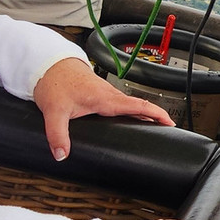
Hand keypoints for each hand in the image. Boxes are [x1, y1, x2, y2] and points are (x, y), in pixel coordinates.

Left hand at [32, 58, 173, 161]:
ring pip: (132, 104)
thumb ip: (58, 135)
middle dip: (156, 116)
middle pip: (140, 105)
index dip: (156, 114)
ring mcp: (107, 93)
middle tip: (167, 130)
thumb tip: (62, 155)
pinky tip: (130, 119)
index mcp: (105, 98)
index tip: (169, 122)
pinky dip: (133, 110)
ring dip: (145, 113)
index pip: (138, 105)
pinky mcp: (101, 94)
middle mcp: (110, 94)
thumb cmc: (55, 83)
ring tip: (154, 127)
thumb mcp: (54, 112)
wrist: (50, 64)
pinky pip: (123, 103)